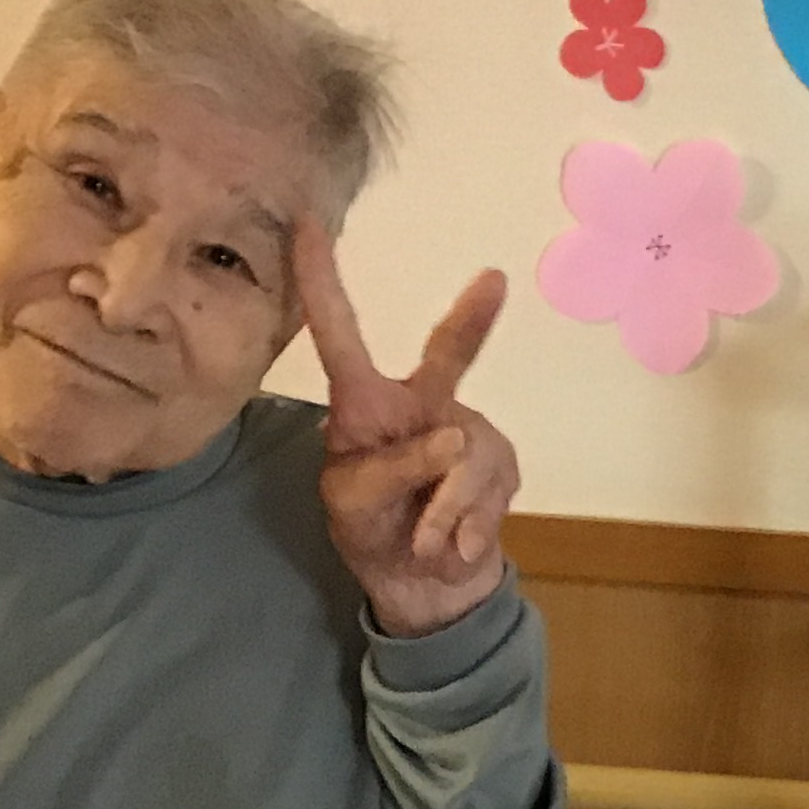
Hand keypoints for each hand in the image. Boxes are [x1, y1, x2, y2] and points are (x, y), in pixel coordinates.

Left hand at [294, 218, 521, 639]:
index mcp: (364, 403)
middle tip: (493, 282)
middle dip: (472, 320)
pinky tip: (452, 545)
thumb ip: (394, 468)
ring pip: (468, 457)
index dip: (321, 281)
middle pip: (449, 353)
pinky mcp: (501, 465)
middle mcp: (421, 403)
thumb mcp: (353, 503)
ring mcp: (467, 430)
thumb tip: (454, 437)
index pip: (339, 335)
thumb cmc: (369, 528)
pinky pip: (491, 490)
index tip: (307, 223)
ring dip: (445, 509)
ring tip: (426, 541)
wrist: (423, 585)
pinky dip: (468, 527)